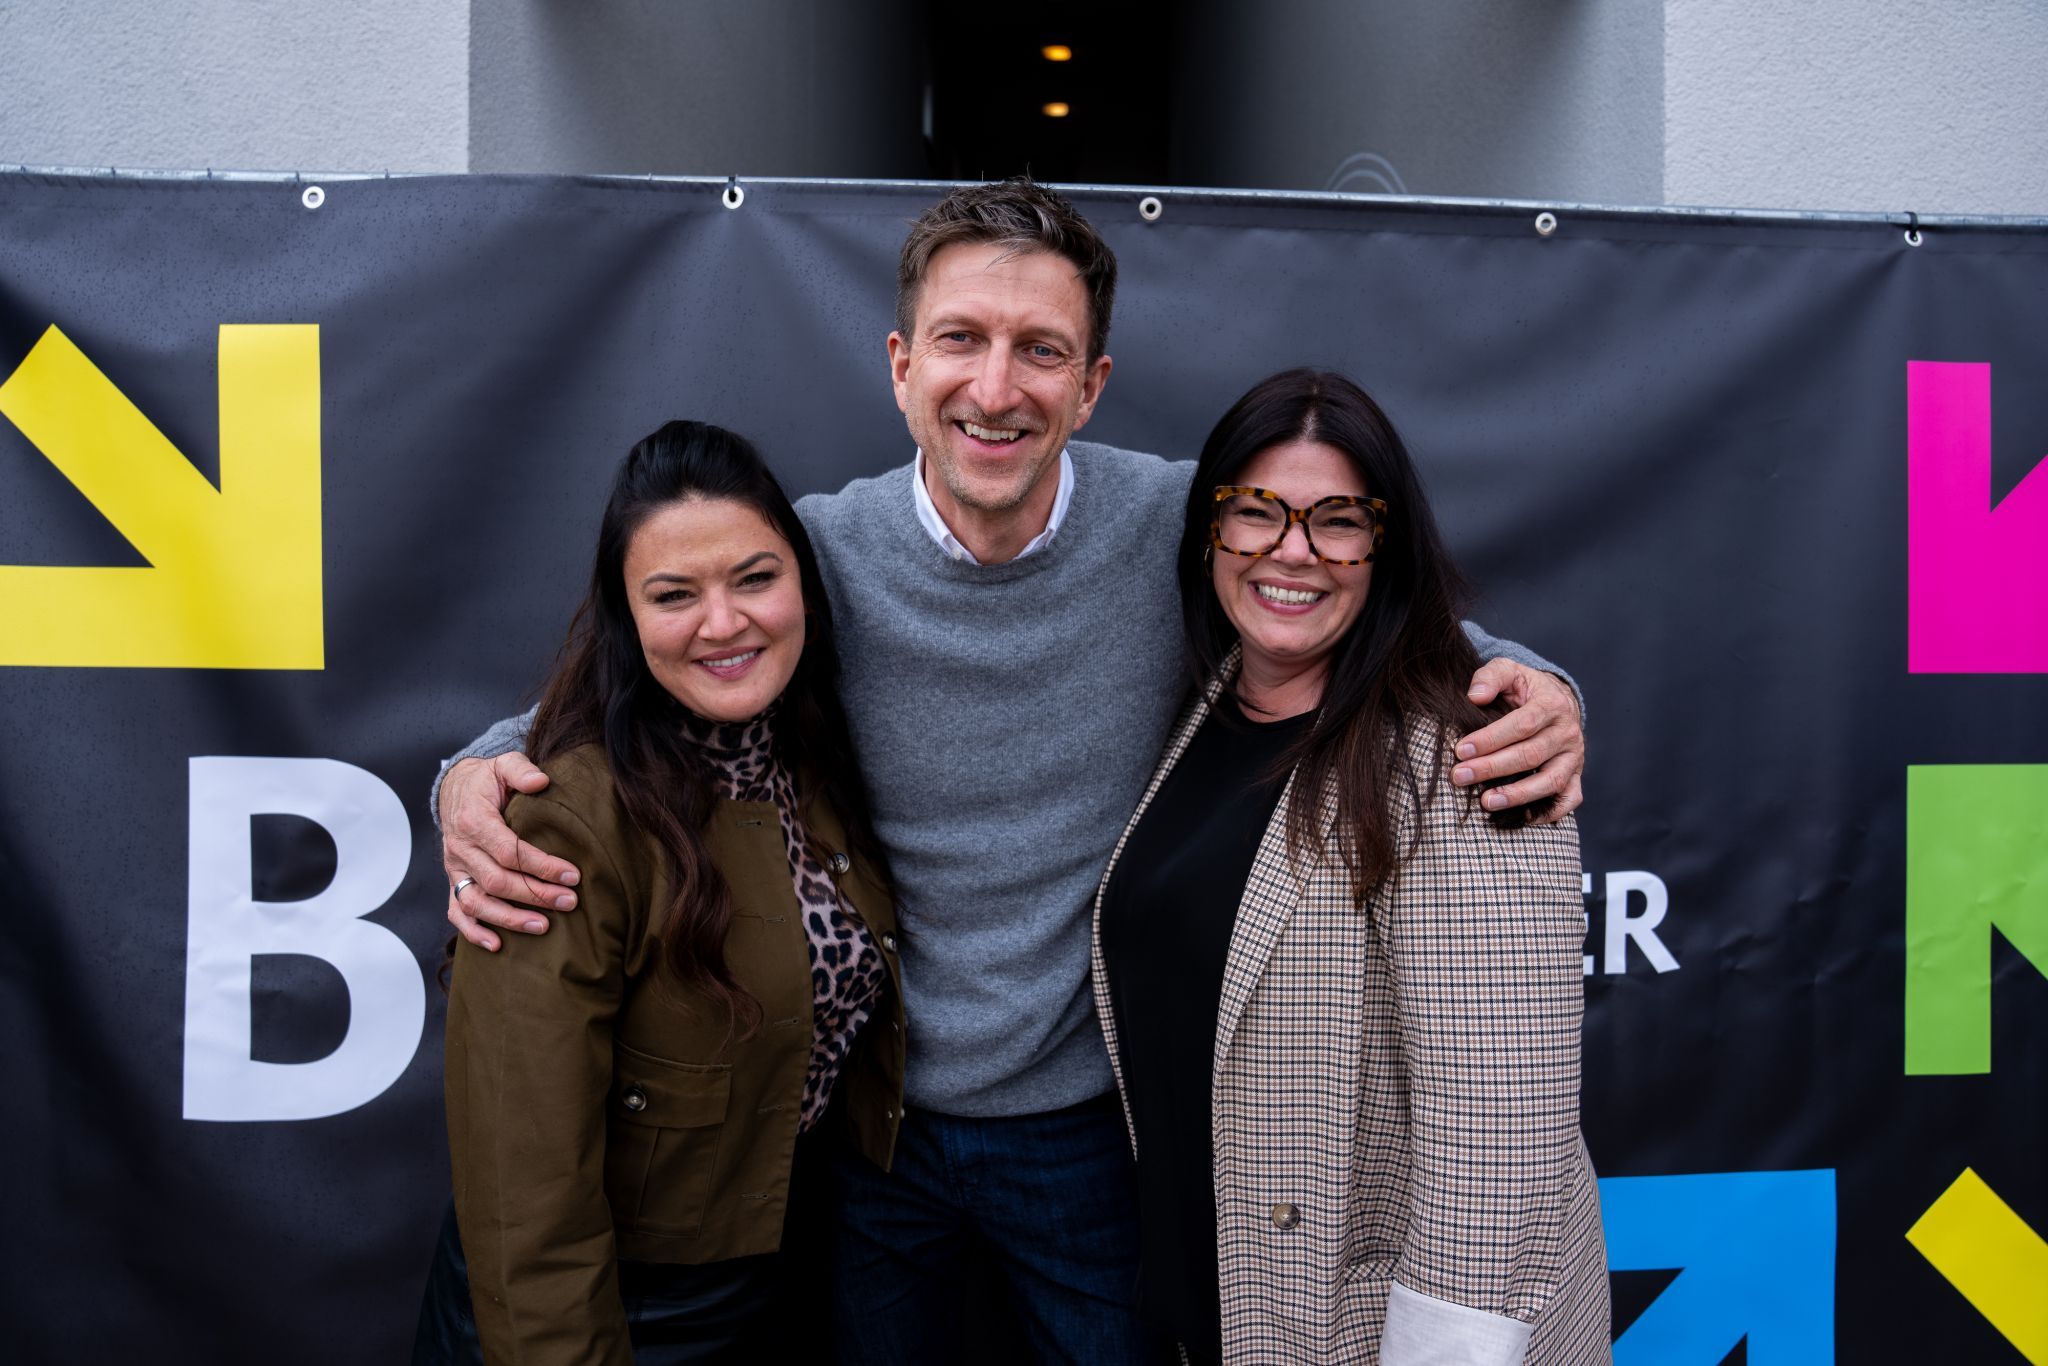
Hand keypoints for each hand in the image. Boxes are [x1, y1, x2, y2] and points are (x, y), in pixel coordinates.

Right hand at [442, 753, 581, 950]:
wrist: (456, 790)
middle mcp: (460, 849)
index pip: (509, 851)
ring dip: (509, 919)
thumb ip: (521, 770)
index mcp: (474, 821)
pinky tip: (497, 945)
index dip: (542, 866)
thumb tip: (541, 781)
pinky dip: (473, 932)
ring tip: (543, 927)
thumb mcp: (503, 765)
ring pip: (476, 902)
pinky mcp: (453, 882)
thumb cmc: (487, 781)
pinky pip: (456, 912)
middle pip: (497, 881)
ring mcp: (454, 869)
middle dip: (535, 895)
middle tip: (569, 902)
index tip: (573, 875)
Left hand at [1453, 660, 1584, 822]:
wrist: (1556, 700)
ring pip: (1550, 781)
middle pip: (1530, 755)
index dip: (1490, 739)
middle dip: (1492, 768)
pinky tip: (1522, 818)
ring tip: (1486, 803)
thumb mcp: (1508, 671)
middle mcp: (1567, 732)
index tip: (1460, 751)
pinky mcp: (1576, 775)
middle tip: (1459, 776)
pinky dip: (1549, 812)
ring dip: (1518, 795)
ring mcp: (1574, 757)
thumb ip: (1490, 676)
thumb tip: (1474, 696)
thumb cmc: (1524, 688)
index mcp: (1551, 704)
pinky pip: (1569, 799)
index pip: (1521, 724)